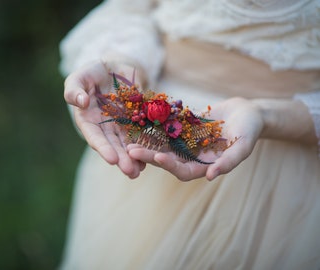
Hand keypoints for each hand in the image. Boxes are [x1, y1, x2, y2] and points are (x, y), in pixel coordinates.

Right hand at [64, 61, 145, 178]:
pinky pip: (142, 133)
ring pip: (128, 144)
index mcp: (89, 120)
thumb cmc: (92, 72)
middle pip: (113, 145)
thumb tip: (80, 102)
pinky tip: (153, 156)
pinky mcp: (136, 120)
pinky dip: (147, 144)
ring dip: (134, 158)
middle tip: (130, 172)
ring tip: (141, 171)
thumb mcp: (79, 78)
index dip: (102, 148)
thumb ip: (74, 90)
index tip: (111, 159)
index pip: (94, 136)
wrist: (115, 68)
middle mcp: (105, 127)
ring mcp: (121, 125)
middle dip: (122, 159)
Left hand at [128, 97, 263, 180]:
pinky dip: (156, 124)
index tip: (159, 157)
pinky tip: (141, 118)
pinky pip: (168, 126)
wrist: (248, 112)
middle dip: (149, 155)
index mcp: (204, 164)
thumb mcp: (243, 146)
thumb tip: (210, 177)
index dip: (171, 166)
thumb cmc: (249, 130)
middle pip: (167, 158)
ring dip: (147, 141)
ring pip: (163, 143)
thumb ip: (229, 162)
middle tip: (131, 151)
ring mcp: (187, 140)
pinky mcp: (184, 126)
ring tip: (129, 138)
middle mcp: (192, 155)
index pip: (183, 171)